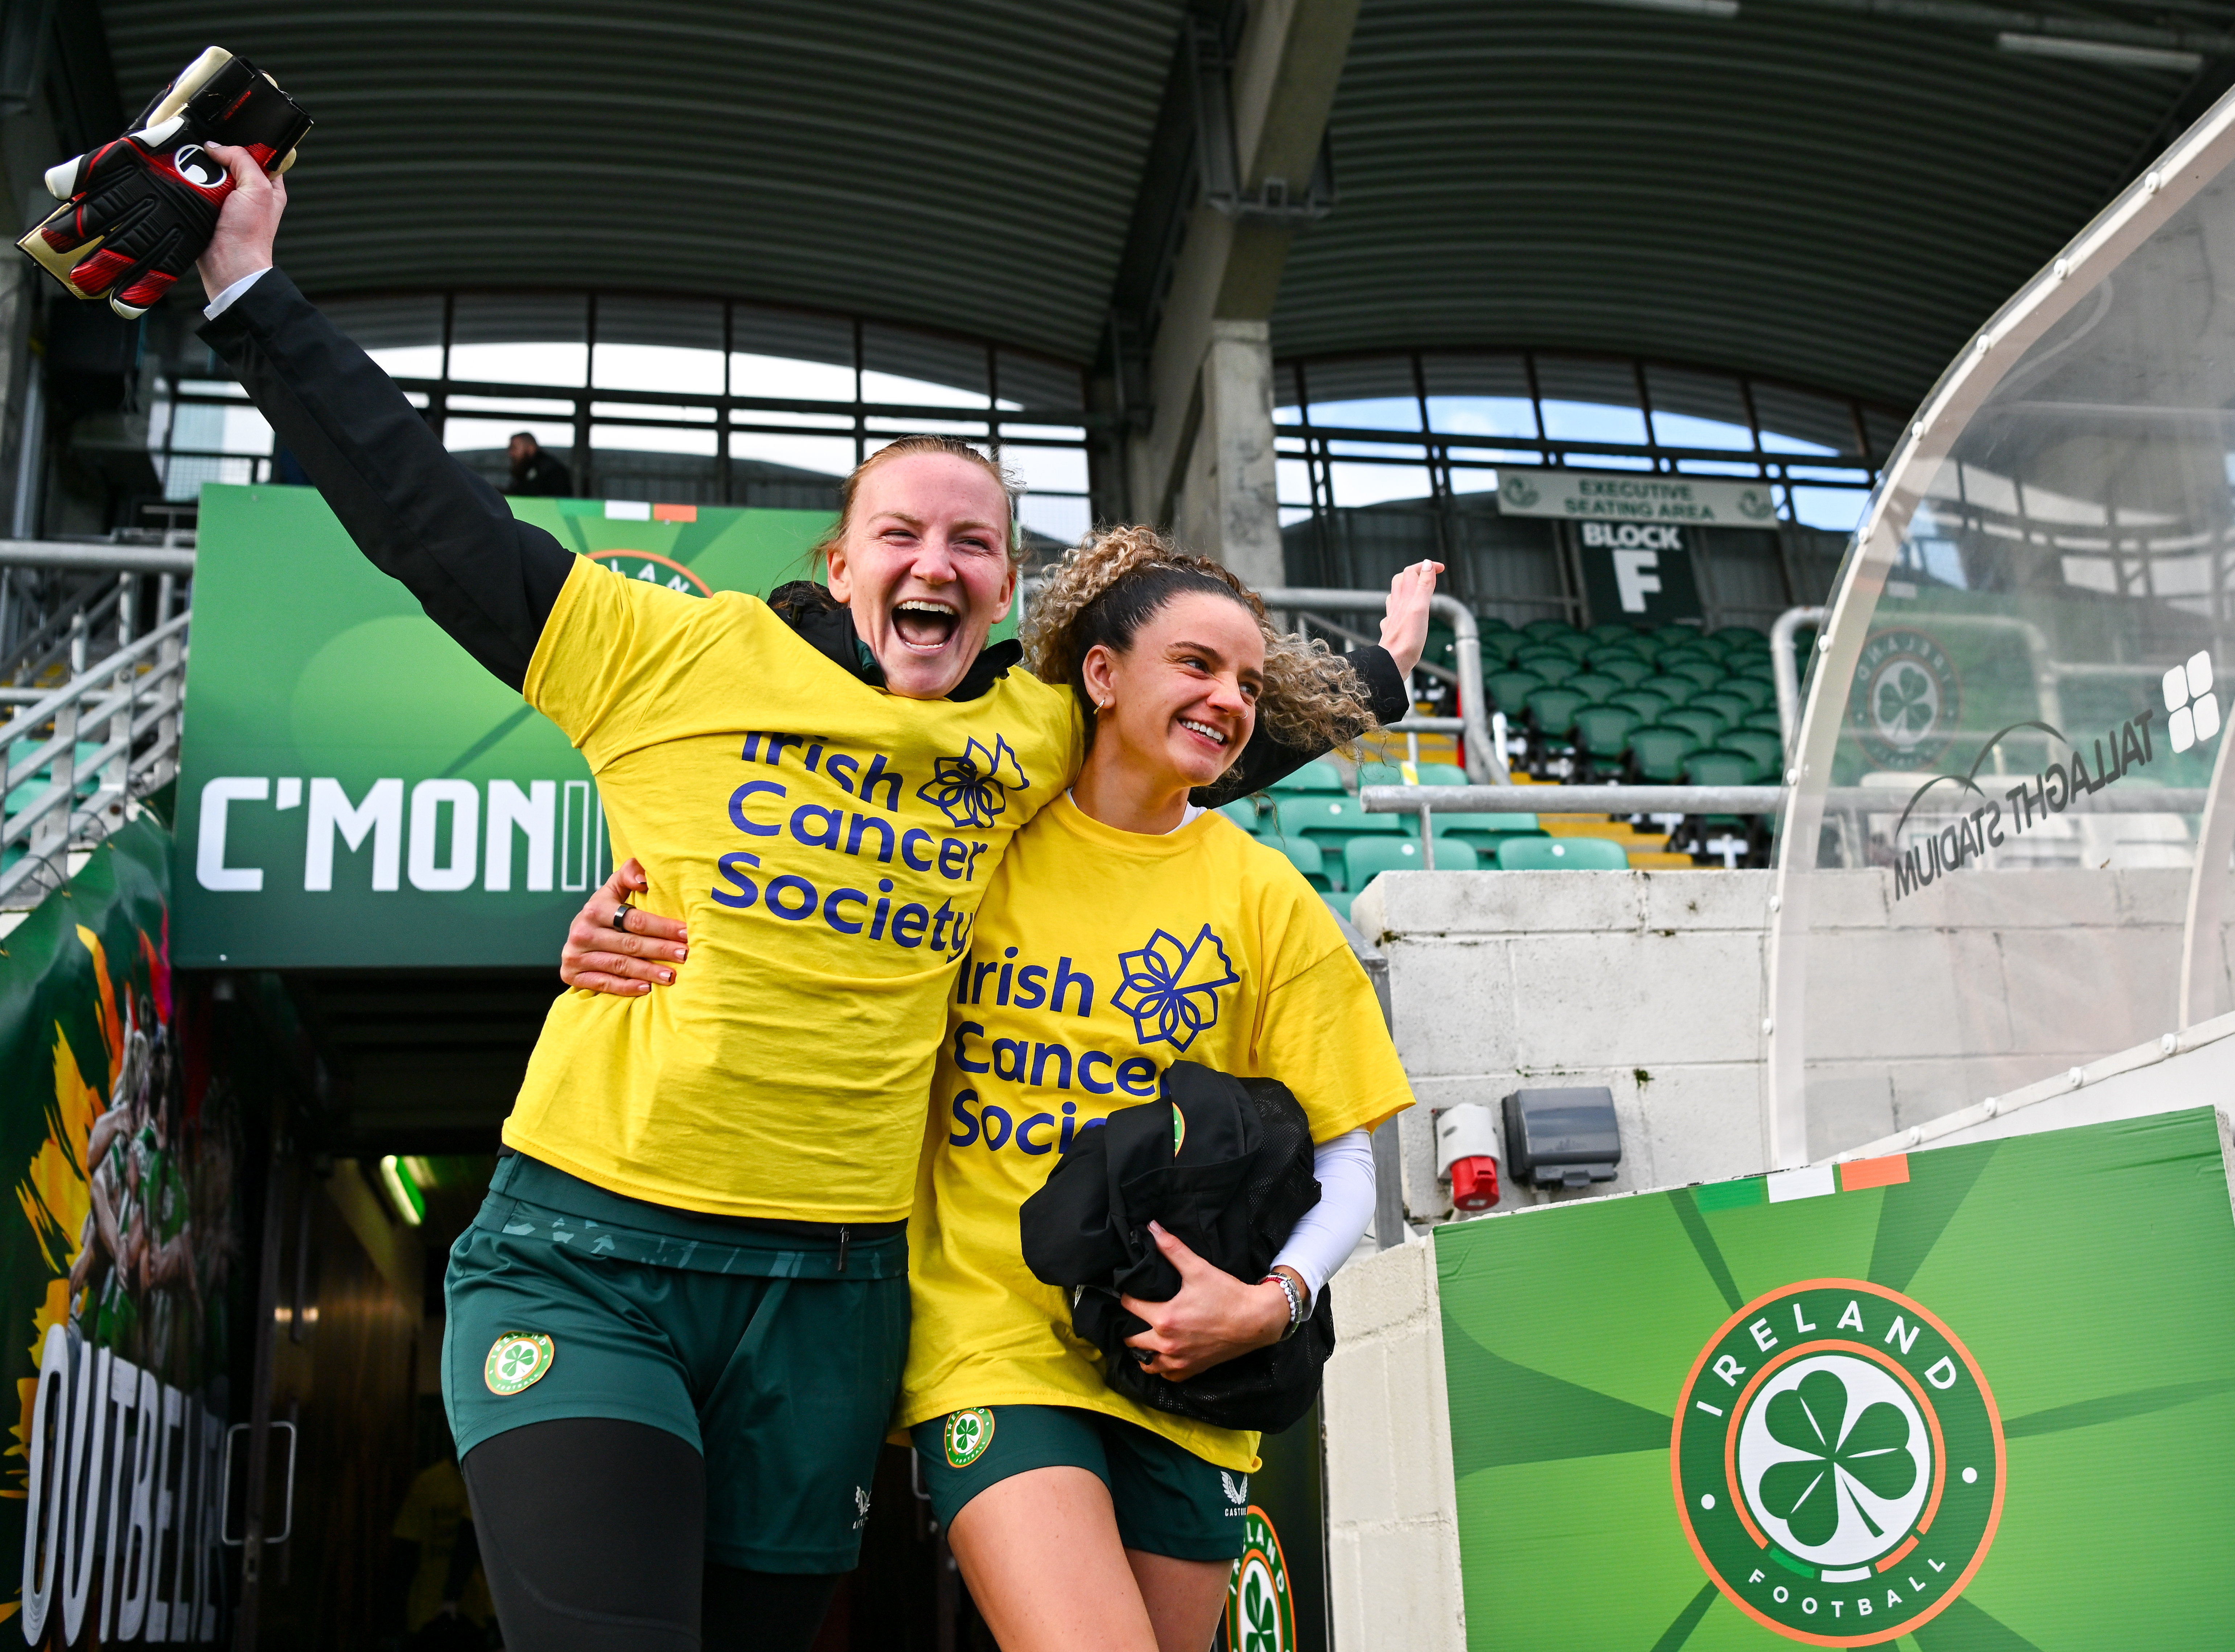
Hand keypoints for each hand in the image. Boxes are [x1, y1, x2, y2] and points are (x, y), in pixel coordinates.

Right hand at [197, 142, 286, 297]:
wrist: (228, 265)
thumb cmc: (250, 235)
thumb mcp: (257, 189)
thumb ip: (242, 161)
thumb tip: (216, 146)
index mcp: (268, 186)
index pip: (256, 155)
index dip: (241, 145)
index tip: (225, 139)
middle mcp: (247, 192)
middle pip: (227, 161)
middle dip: (215, 158)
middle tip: (205, 157)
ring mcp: (225, 201)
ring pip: (207, 172)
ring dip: (198, 170)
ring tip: (193, 170)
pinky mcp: (205, 208)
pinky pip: (193, 187)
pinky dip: (188, 183)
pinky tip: (184, 180)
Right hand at [559, 859, 688, 994]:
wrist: (576, 938)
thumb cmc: (604, 913)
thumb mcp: (611, 890)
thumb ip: (627, 876)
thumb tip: (644, 877)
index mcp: (595, 909)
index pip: (636, 920)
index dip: (663, 927)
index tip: (686, 933)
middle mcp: (582, 932)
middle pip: (630, 944)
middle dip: (661, 950)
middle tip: (685, 955)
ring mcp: (575, 955)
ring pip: (620, 965)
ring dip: (648, 971)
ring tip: (672, 976)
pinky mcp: (571, 974)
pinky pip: (604, 983)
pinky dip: (626, 987)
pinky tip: (647, 988)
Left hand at [1119, 1223, 1299, 1380]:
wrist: (1255, 1320)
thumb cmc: (1227, 1294)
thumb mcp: (1198, 1268)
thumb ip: (1172, 1248)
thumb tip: (1151, 1227)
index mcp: (1164, 1318)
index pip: (1129, 1306)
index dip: (1128, 1296)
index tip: (1133, 1291)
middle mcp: (1167, 1344)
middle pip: (1131, 1338)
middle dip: (1130, 1325)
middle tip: (1138, 1314)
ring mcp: (1178, 1361)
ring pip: (1145, 1362)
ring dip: (1142, 1350)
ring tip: (1146, 1335)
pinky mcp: (1191, 1371)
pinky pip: (1165, 1374)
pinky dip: (1160, 1366)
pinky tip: (1163, 1354)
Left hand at [1379, 559, 1443, 678]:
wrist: (1392, 663)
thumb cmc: (1407, 639)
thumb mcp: (1420, 608)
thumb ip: (1424, 585)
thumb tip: (1427, 565)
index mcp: (1405, 598)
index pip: (1411, 572)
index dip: (1426, 566)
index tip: (1440, 568)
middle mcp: (1397, 605)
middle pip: (1401, 580)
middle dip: (1415, 573)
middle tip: (1429, 574)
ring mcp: (1393, 617)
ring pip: (1396, 596)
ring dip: (1407, 588)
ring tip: (1418, 589)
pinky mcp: (1393, 630)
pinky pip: (1394, 613)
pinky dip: (1401, 607)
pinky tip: (1405, 613)